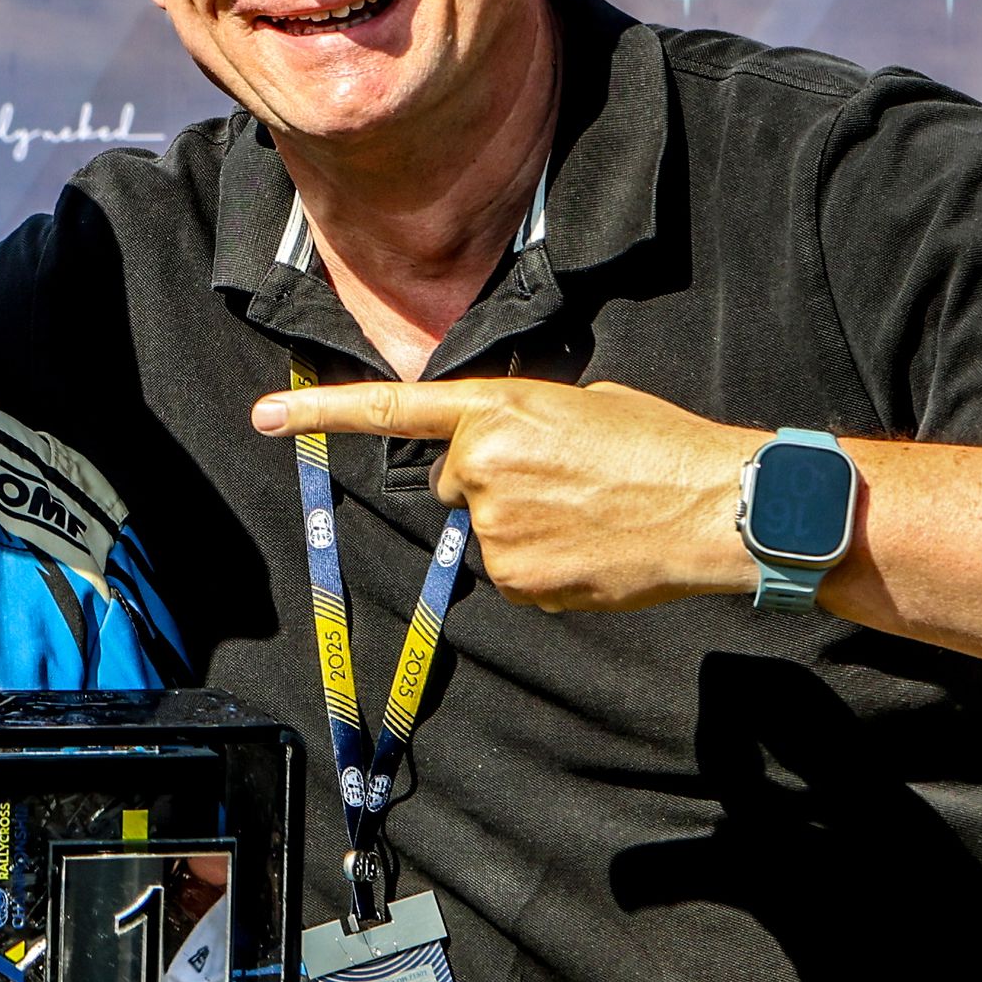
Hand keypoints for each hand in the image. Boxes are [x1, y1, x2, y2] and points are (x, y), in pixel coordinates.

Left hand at [254, 378, 771, 611]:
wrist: (716, 507)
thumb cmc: (661, 447)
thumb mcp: (583, 405)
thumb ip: (520, 420)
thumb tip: (494, 450)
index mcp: (500, 407)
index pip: (394, 409)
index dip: (323, 412)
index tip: (264, 416)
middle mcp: (482, 464)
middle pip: (455, 479)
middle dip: (494, 480)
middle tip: (565, 479)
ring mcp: (495, 526)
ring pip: (483, 529)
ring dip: (523, 523)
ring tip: (588, 513)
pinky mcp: (517, 576)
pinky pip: (512, 570)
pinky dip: (542, 563)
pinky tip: (589, 549)